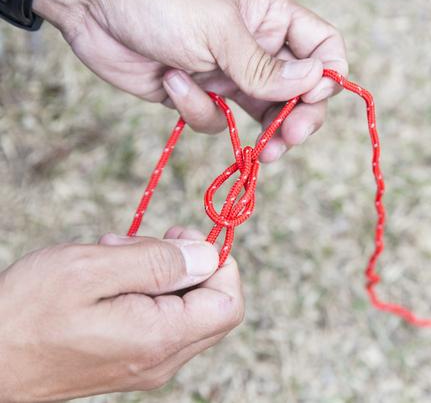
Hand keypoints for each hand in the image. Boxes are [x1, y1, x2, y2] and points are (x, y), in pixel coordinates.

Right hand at [0, 227, 243, 401]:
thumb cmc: (27, 312)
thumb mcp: (93, 269)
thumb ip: (159, 262)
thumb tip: (209, 255)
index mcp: (161, 338)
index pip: (229, 303)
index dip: (219, 264)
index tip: (183, 238)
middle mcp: (162, 360)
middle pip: (211, 307)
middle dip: (186, 265)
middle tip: (140, 244)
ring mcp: (146, 365)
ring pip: (183, 310)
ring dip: (158, 274)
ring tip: (111, 256)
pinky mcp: (128, 362)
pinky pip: (158, 321)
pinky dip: (142, 291)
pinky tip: (105, 277)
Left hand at [33, 0, 347, 161]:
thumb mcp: (218, 28)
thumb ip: (265, 66)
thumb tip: (315, 83)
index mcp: (271, 17)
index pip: (323, 47)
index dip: (327, 77)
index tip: (311, 101)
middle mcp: (256, 46)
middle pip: (298, 90)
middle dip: (298, 118)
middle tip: (289, 141)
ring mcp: (227, 71)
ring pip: (262, 113)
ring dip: (261, 133)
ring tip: (259, 151)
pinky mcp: (196, 91)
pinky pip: (214, 117)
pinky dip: (197, 109)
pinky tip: (172, 83)